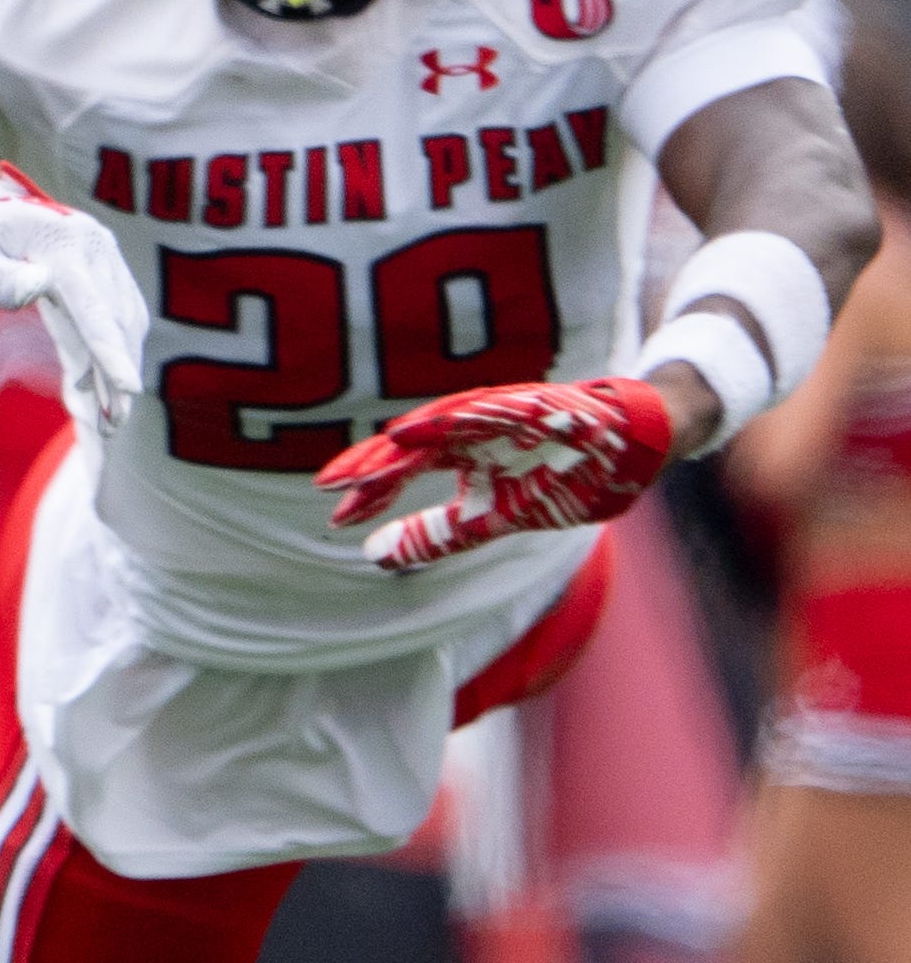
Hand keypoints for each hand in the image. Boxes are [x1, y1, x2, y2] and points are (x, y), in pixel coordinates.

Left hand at [0, 164, 144, 429]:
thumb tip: (38, 286)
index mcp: (60, 245)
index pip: (93, 308)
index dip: (110, 352)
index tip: (128, 390)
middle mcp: (92, 245)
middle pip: (116, 320)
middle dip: (118, 374)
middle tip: (113, 426)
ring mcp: (104, 252)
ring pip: (126, 318)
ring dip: (123, 365)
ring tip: (113, 415)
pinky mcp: (106, 263)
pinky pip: (122, 310)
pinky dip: (118, 346)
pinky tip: (109, 380)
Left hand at [316, 377, 673, 571]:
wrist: (633, 444)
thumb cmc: (561, 475)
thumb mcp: (498, 515)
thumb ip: (444, 532)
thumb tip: (378, 557)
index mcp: (461, 453)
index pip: (404, 470)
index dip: (371, 490)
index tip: (335, 514)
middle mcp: (471, 429)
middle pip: (412, 445)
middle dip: (373, 464)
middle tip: (330, 485)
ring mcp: (502, 413)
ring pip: (444, 425)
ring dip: (409, 440)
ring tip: (375, 454)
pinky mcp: (536, 405)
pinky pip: (492, 412)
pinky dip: (459, 420)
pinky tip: (427, 429)